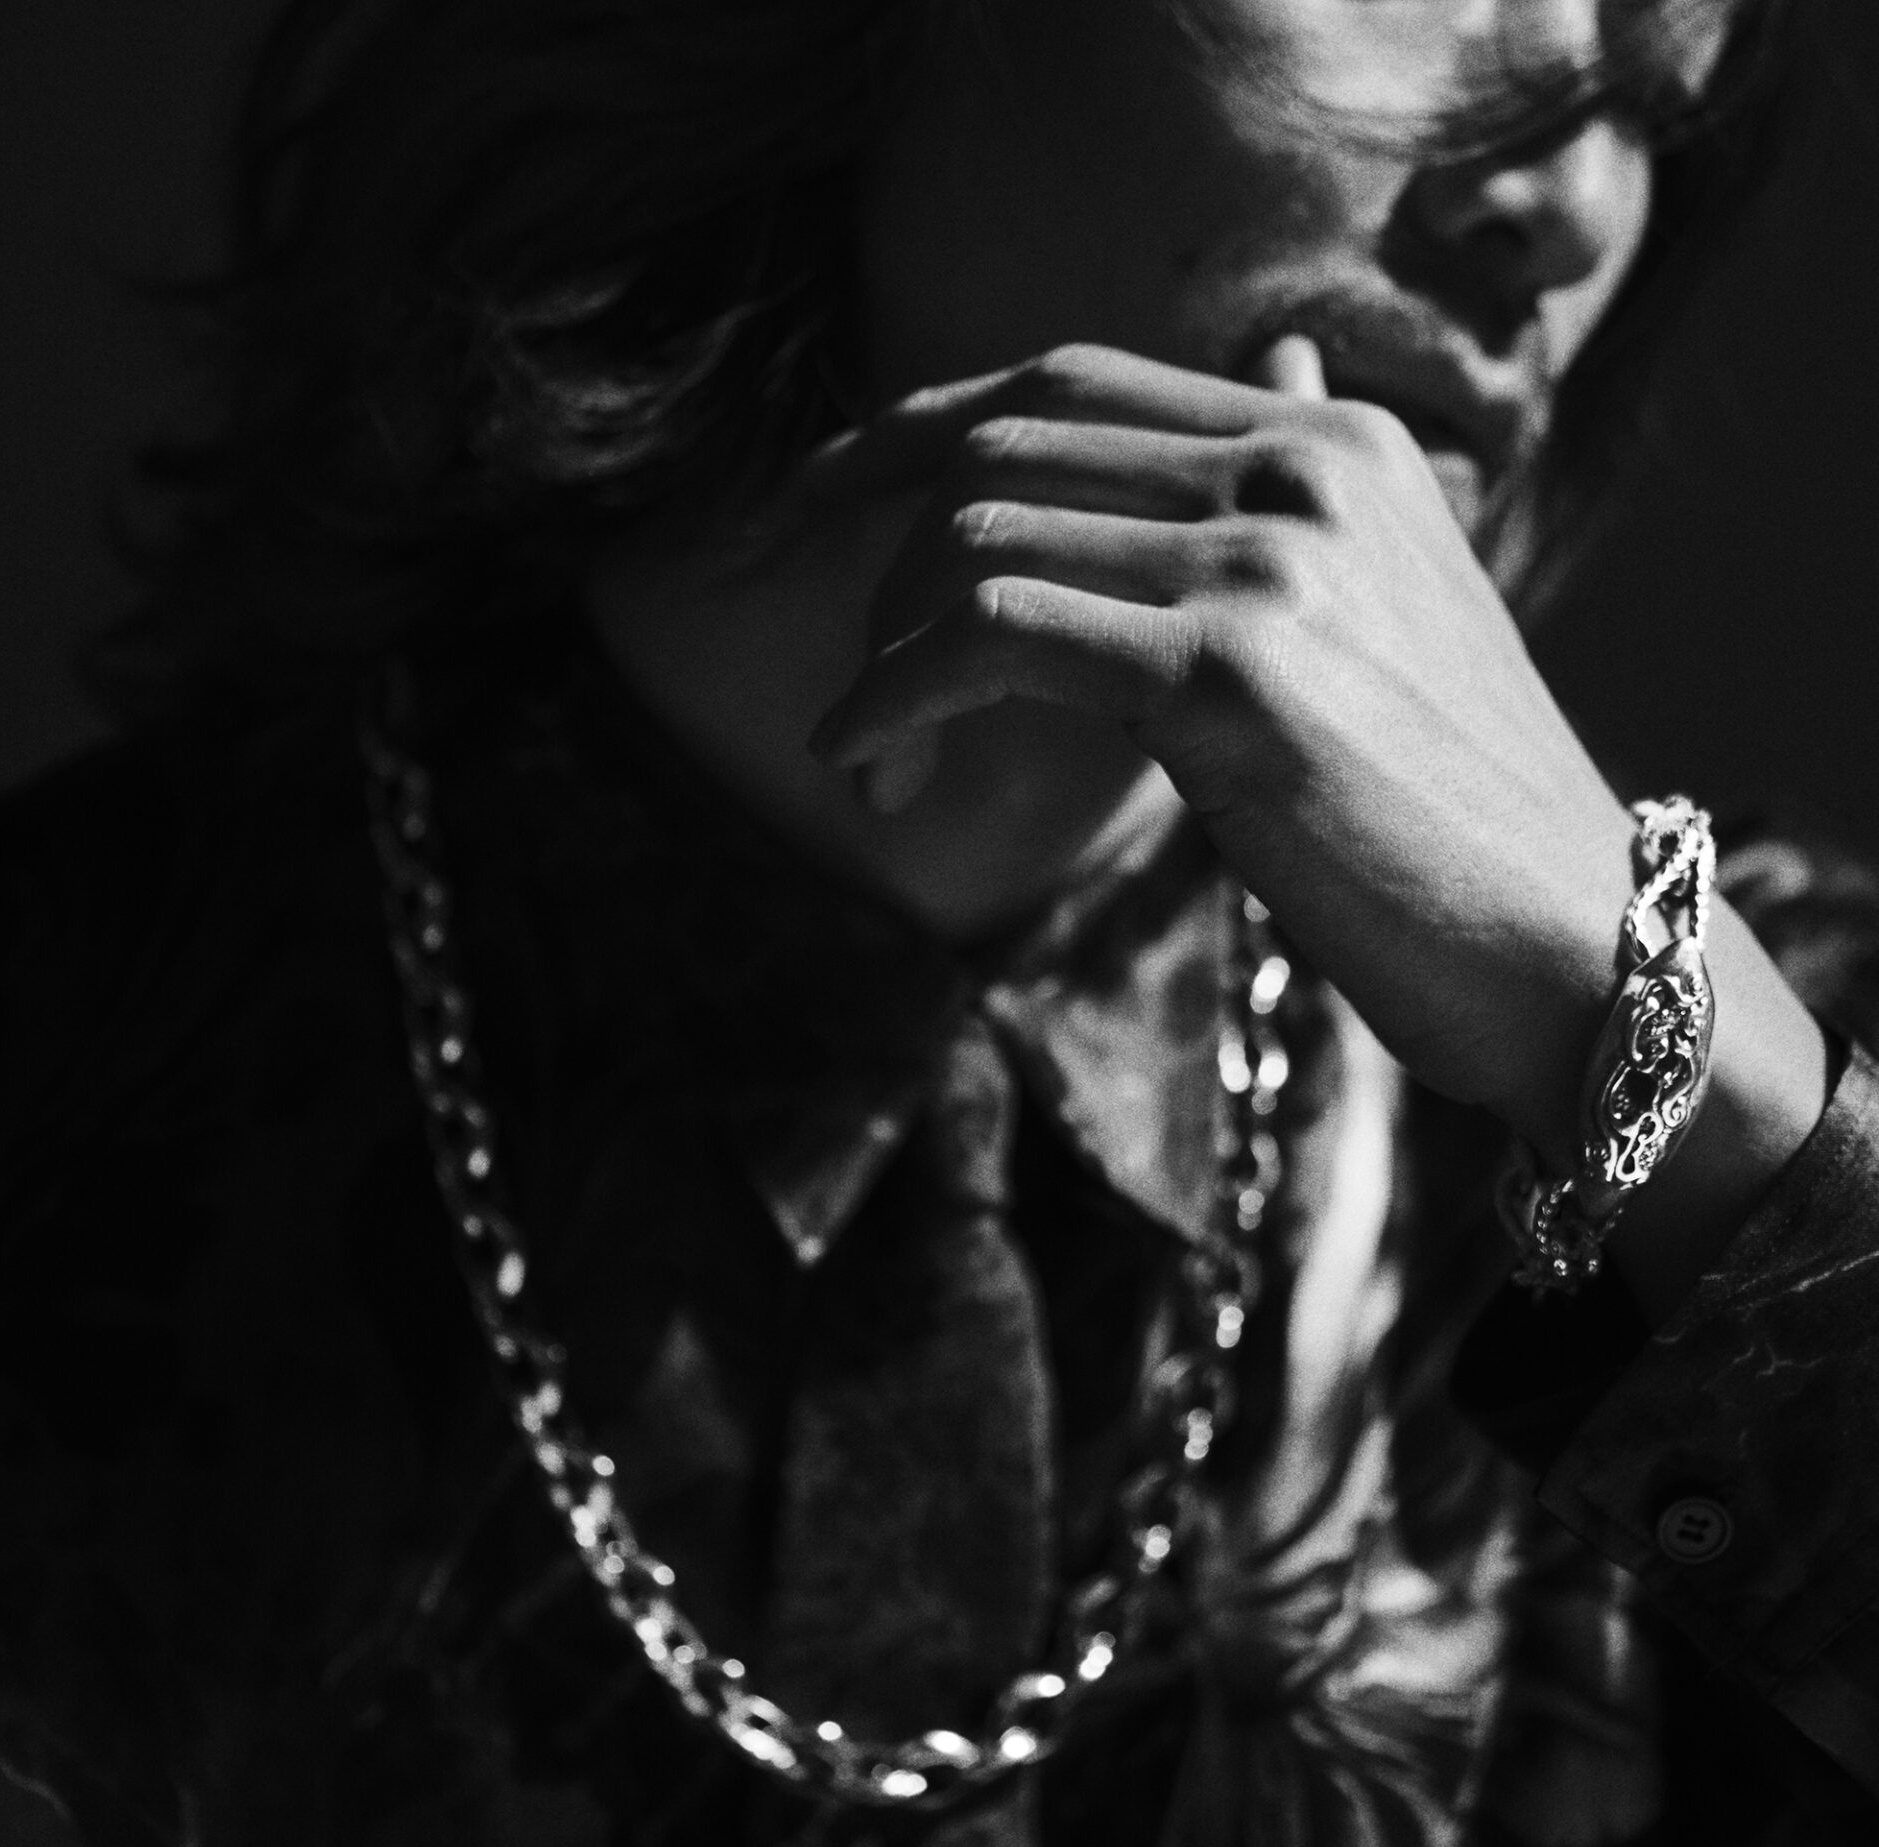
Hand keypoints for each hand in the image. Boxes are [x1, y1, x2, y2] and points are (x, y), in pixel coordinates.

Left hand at [807, 337, 1639, 1156]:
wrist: (1572, 947)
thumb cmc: (1462, 819)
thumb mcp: (1398, 612)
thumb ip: (1312, 498)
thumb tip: (1278, 355)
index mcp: (1331, 442)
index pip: (1071, 384)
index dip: (916, 432)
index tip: (818, 505)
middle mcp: (1300, 468)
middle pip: (1002, 448)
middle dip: (873, 554)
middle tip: (842, 677)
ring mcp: (1270, 563)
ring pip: (977, 542)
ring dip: (880, 656)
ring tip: (866, 762)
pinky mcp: (1232, 678)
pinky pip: (989, 638)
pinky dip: (891, 695)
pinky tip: (867, 764)